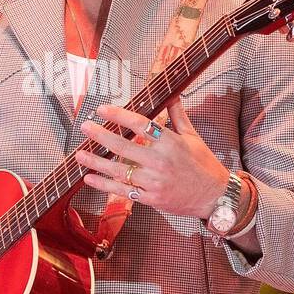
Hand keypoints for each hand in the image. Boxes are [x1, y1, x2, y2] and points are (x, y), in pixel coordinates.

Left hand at [74, 98, 230, 219]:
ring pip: (119, 170)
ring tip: (79, 154)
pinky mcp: (150, 198)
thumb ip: (178, 116)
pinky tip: (90, 178)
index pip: (140, 124)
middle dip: (101, 136)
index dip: (119, 115)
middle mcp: (160, 161)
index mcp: (170, 143)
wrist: (214, 196)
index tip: (102, 109)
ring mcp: (154, 182)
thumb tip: (171, 95)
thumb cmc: (203, 164)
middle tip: (85, 127)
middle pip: (124, 146)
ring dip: (96, 162)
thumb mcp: (193, 137)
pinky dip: (104, 185)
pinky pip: (123, 190)